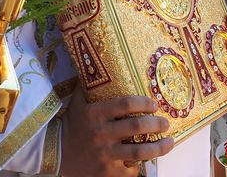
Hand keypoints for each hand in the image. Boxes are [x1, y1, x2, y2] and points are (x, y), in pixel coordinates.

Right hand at [59, 83, 173, 176]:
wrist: (56, 153)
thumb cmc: (72, 124)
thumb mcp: (76, 102)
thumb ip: (87, 84)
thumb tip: (95, 60)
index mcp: (95, 113)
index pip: (126, 104)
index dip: (144, 103)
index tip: (154, 104)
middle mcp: (101, 133)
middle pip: (137, 127)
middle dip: (157, 124)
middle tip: (166, 123)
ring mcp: (105, 154)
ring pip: (139, 152)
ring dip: (160, 147)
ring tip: (170, 142)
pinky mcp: (106, 172)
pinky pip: (130, 170)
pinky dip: (141, 166)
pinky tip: (149, 161)